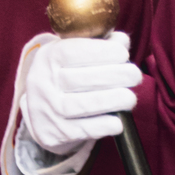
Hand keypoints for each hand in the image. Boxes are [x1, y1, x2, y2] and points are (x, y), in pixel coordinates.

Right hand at [20, 31, 140, 154]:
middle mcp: (42, 82)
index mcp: (48, 57)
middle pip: (80, 79)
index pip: (72, 52)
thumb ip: (100, 44)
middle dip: (114, 76)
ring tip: (130, 98)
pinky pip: (82, 130)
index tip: (123, 54)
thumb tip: (122, 41)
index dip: (101, 52)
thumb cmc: (66, 74)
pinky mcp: (54, 133)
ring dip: (112, 101)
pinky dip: (103, 126)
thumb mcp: (74, 53)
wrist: (39, 111)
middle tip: (135, 76)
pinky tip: (118, 121)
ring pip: (81, 105)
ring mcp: (47, 109)